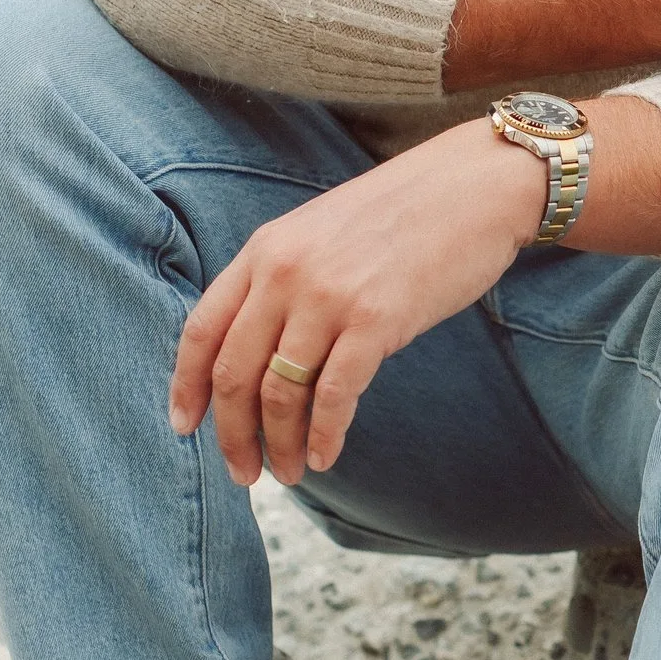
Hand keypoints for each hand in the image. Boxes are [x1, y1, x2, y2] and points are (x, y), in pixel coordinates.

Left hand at [171, 120, 545, 487]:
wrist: (475, 186)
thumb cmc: (406, 212)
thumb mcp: (322, 232)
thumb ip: (284, 279)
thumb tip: (264, 350)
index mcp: (266, 249)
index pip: (202, 329)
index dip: (187, 386)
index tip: (185, 427)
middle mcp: (286, 272)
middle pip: (234, 372)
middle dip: (231, 434)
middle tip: (242, 474)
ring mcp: (329, 296)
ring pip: (279, 392)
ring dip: (278, 445)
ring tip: (287, 474)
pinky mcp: (376, 319)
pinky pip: (334, 395)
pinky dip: (324, 435)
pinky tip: (325, 457)